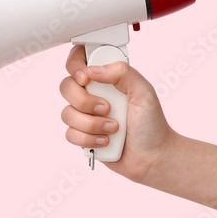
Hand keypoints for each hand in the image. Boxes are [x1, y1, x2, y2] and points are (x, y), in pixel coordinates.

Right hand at [59, 45, 179, 182]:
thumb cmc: (151, 124)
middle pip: (66, 87)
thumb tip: (93, 70)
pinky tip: (106, 140)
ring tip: (113, 129)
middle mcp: (92, 95)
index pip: (79, 61)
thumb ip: (122, 73)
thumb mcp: (144, 92)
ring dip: (92, 124)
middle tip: (107, 108)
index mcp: (107, 79)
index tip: (85, 78)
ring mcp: (85, 115)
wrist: (151, 156)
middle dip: (84, 101)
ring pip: (67, 114)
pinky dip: (89, 139)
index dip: (75, 66)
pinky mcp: (81, 135)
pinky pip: (70, 134)